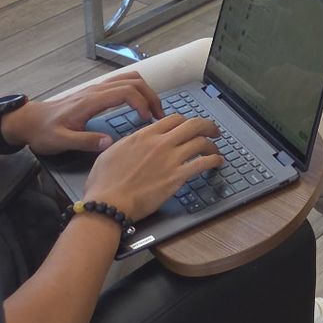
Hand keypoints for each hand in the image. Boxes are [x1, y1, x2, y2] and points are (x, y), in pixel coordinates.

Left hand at [6, 72, 165, 155]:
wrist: (30, 121)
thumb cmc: (44, 132)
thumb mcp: (61, 141)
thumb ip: (85, 141)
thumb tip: (111, 142)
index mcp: (91, 100)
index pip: (126, 92)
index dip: (142, 103)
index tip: (147, 120)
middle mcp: (97, 90)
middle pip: (134, 82)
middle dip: (151, 97)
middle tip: (159, 116)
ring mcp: (97, 88)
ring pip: (130, 78)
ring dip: (146, 91)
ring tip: (153, 110)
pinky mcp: (96, 92)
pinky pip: (123, 82)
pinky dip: (138, 90)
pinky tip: (139, 105)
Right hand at [80, 115, 222, 220]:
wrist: (108, 203)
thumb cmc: (104, 182)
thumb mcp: (112, 152)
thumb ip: (130, 142)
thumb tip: (138, 141)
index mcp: (145, 135)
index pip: (174, 119)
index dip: (185, 121)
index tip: (188, 127)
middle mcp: (161, 143)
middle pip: (193, 125)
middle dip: (207, 126)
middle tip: (212, 131)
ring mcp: (171, 159)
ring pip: (201, 142)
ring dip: (212, 145)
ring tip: (215, 149)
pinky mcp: (177, 177)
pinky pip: (203, 163)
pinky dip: (214, 160)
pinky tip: (217, 162)